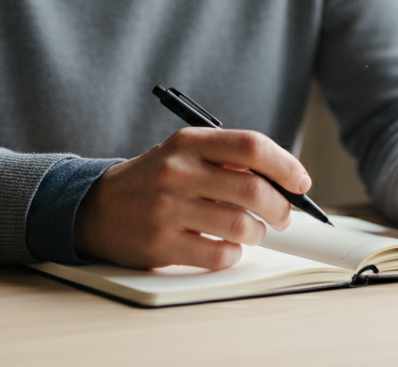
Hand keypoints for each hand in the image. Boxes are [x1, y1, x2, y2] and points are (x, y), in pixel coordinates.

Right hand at [73, 127, 311, 269]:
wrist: (97, 207)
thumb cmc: (153, 180)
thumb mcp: (184, 153)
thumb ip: (227, 159)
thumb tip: (283, 179)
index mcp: (189, 142)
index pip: (251, 146)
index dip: (285, 165)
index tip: (300, 182)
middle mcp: (178, 172)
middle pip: (253, 189)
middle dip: (281, 208)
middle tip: (284, 216)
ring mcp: (168, 209)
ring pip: (241, 226)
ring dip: (258, 233)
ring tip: (253, 232)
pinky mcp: (161, 244)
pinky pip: (219, 255)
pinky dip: (234, 254)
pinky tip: (227, 248)